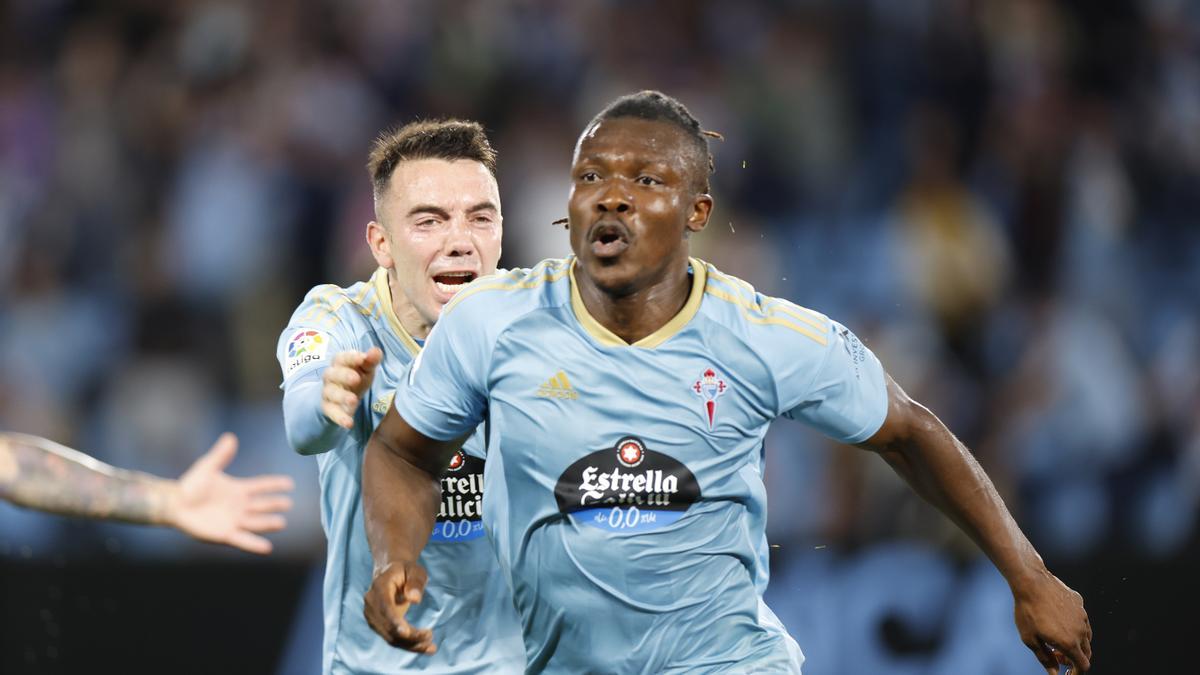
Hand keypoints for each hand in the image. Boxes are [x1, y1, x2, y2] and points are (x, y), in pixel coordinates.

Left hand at [169, 433, 294, 553]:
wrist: (174, 505)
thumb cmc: (190, 485)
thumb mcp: (207, 467)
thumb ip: (220, 455)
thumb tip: (230, 437)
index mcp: (239, 489)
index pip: (261, 486)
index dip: (275, 485)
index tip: (290, 484)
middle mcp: (240, 506)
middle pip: (262, 505)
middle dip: (275, 504)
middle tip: (288, 503)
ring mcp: (234, 520)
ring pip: (256, 522)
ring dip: (268, 523)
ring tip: (281, 523)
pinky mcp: (226, 534)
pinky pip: (243, 540)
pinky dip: (255, 544)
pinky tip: (267, 548)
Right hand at [322, 347, 383, 427]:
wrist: (339, 398)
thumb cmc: (355, 378)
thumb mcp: (365, 370)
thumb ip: (371, 361)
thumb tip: (376, 351)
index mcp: (340, 363)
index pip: (342, 358)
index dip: (351, 357)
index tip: (362, 358)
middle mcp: (330, 377)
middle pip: (332, 374)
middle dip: (343, 375)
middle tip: (356, 379)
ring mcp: (328, 393)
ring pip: (330, 393)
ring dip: (341, 396)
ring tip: (353, 401)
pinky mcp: (328, 409)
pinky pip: (331, 413)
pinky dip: (339, 418)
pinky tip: (349, 423)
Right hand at [363, 560, 434, 653]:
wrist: (390, 574)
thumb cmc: (406, 571)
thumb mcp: (415, 570)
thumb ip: (416, 582)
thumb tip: (415, 599)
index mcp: (379, 587)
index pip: (385, 606)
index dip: (394, 620)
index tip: (406, 632)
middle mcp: (371, 604)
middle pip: (388, 626)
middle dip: (409, 636)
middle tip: (430, 636)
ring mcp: (372, 617)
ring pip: (390, 637)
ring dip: (411, 645)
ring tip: (431, 646)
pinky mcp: (378, 626)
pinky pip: (392, 639)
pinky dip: (408, 646)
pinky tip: (426, 648)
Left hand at [1013, 569, 1091, 672]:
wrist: (1031, 582)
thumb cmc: (1027, 611)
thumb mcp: (1030, 639)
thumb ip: (1044, 658)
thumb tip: (1054, 673)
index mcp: (1070, 643)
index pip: (1082, 665)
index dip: (1076, 673)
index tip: (1067, 673)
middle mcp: (1081, 631)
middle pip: (1086, 653)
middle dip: (1074, 659)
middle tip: (1056, 656)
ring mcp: (1082, 616)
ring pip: (1086, 636)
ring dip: (1075, 643)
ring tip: (1056, 639)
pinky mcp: (1079, 603)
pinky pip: (1081, 620)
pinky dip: (1074, 627)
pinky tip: (1058, 622)